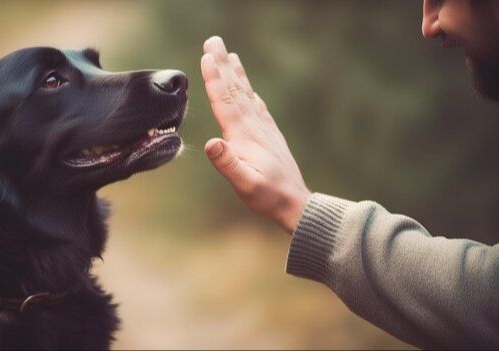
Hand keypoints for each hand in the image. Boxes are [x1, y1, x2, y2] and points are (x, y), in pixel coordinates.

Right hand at [201, 36, 309, 233]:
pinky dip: (248, 90)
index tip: (207, 56)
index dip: (215, 78)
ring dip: (235, 73)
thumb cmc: (267, 196)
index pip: (225, 101)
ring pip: (246, 93)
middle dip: (223, 64)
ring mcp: (263, 128)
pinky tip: (247, 87)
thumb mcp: (245, 185)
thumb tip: (212, 143)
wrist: (295, 202)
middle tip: (213, 41)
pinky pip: (255, 105)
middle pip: (234, 90)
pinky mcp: (268, 133)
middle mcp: (254, 126)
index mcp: (244, 135)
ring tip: (228, 53)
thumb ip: (228, 164)